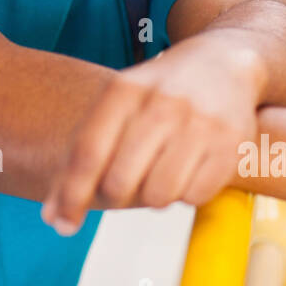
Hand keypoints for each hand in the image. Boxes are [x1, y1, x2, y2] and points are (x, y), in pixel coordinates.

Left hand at [39, 40, 262, 235]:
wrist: (223, 62)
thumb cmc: (159, 92)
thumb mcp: (118, 103)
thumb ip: (83, 153)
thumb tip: (53, 216)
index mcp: (124, 90)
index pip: (88, 152)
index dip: (70, 194)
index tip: (60, 224)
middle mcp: (163, 103)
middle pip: (119, 182)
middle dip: (114, 196)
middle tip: (122, 188)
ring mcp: (200, 123)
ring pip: (159, 196)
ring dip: (153, 197)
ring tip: (159, 173)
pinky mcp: (231, 143)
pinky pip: (195, 197)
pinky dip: (186, 193)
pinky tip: (188, 169)